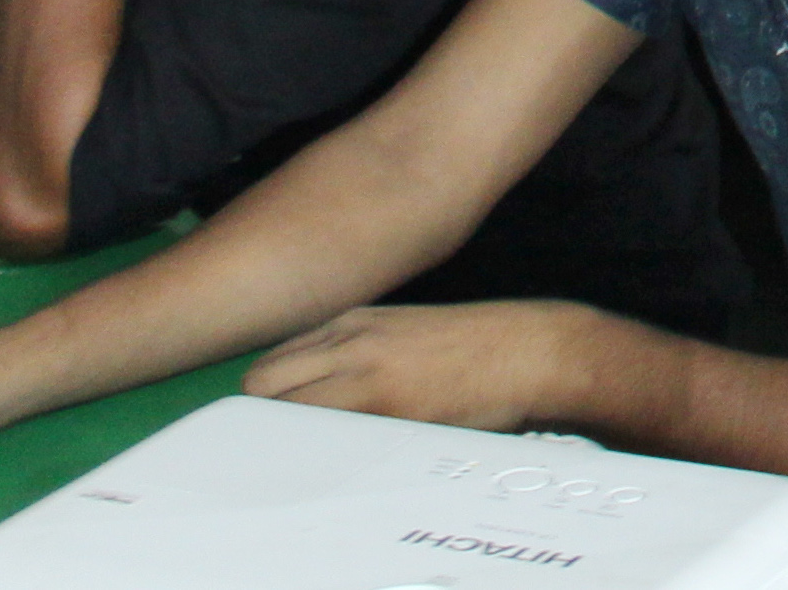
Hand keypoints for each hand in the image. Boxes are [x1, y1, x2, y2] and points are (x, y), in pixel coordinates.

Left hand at [248, 299, 618, 433]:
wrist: (529, 349)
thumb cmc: (475, 348)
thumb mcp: (405, 332)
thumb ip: (358, 351)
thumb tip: (317, 389)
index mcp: (353, 320)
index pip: (274, 361)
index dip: (265, 400)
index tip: (270, 427)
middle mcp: (349, 339)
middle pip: (261, 384)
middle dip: (259, 419)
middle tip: (278, 450)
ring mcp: (365, 371)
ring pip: (281, 409)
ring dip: (280, 438)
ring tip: (301, 462)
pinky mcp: (387, 405)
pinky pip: (323, 435)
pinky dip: (315, 453)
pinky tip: (333, 466)